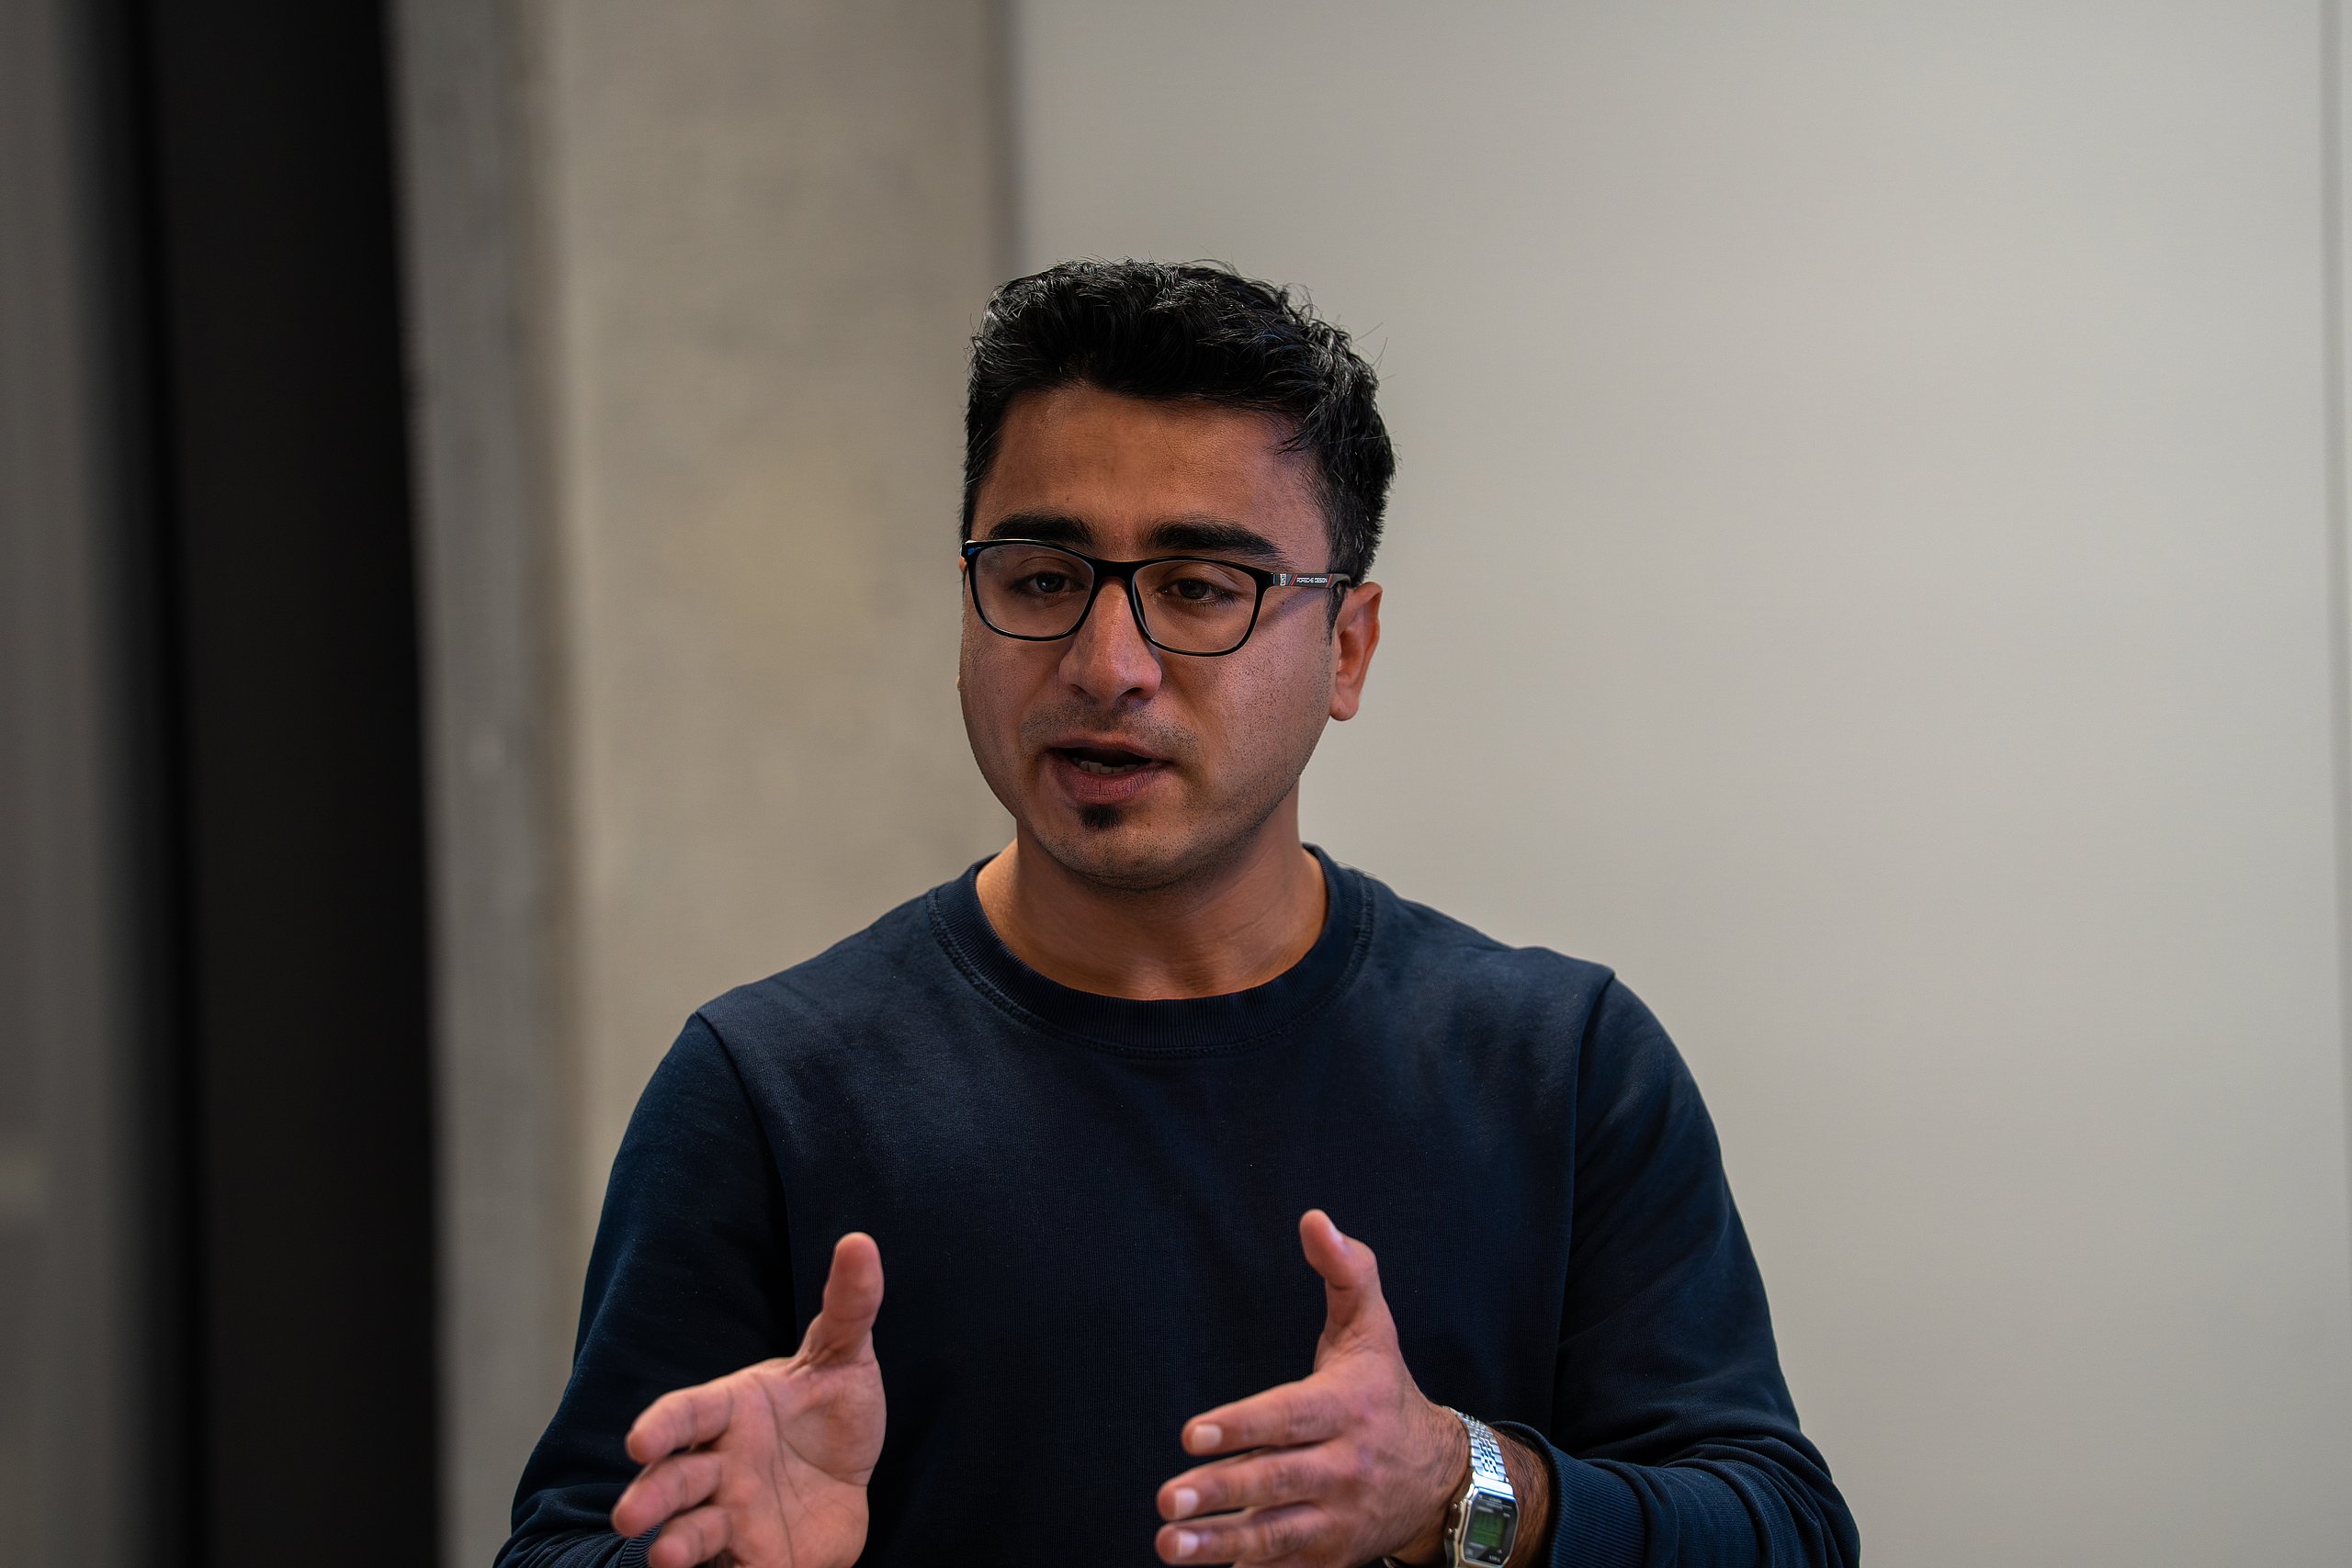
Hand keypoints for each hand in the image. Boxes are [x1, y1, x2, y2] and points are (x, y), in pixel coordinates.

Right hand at [612, 1232, 886, 1567]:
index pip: (687, 1414)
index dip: (663, 1426)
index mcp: (729, 1411)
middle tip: (630, 1517)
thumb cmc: (828, 1414)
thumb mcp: (844, 1358)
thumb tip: (861, 1241)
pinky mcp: (752, 1559)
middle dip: (651, 1496)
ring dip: (674, 1543)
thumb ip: (848, 1306)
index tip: (641, 1441)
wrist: (847, 1483)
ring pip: (690, 1531)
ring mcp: (730, 1515)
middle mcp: (718, 1465)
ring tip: (665, 1556)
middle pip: (674, 1480)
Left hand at [1153, 1210, 1467, 1566]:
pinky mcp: (1331, 1556)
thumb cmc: (1385, 1391)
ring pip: (1274, 1534)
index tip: (1192, 1435)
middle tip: (1167, 1500)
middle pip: (1277, 1481)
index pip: (1290, 1418)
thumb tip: (1314, 1219)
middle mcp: (1345, 1466)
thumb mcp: (1373, 1327)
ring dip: (1218, 1543)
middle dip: (1221, 1491)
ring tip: (1168, 1544)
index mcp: (1347, 1408)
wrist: (1442, 1477)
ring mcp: (1338, 1518)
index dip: (1242, 1426)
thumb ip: (1345, 1270)